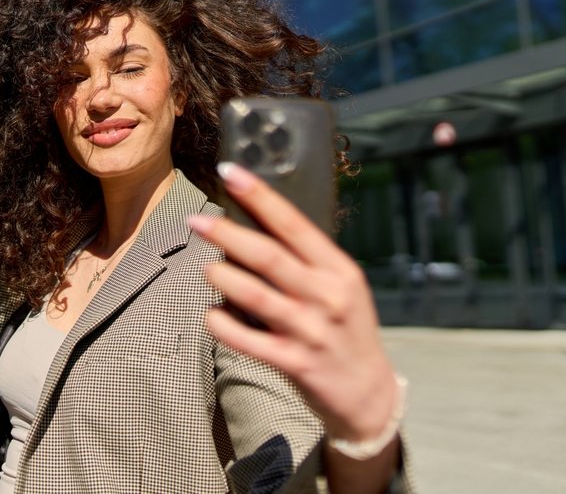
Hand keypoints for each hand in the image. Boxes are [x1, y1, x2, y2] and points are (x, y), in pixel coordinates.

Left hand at [188, 162, 398, 444]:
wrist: (368, 393)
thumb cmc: (346, 330)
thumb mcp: (341, 287)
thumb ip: (306, 260)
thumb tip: (253, 224)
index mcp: (338, 269)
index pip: (293, 224)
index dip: (259, 196)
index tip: (229, 172)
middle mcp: (326, 296)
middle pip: (268, 256)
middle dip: (227, 234)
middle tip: (197, 220)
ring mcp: (310, 330)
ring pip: (255, 295)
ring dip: (223, 278)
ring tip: (208, 269)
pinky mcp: (293, 362)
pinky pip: (247, 340)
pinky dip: (222, 324)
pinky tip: (212, 315)